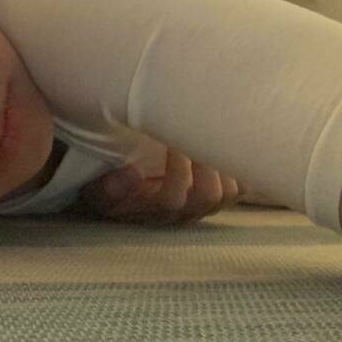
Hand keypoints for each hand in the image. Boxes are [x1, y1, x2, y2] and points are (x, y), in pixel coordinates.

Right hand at [73, 148, 245, 226]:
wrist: (123, 194)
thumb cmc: (111, 186)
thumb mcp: (97, 189)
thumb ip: (109, 187)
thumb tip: (133, 173)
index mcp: (151, 211)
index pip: (172, 200)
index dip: (176, 172)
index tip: (169, 140)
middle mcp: (183, 214)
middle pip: (208, 197)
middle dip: (205, 162)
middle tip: (197, 128)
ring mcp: (205, 206)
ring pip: (229, 193)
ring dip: (224, 162)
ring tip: (211, 131)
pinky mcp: (222, 195)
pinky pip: (243, 187)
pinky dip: (241, 165)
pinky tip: (229, 141)